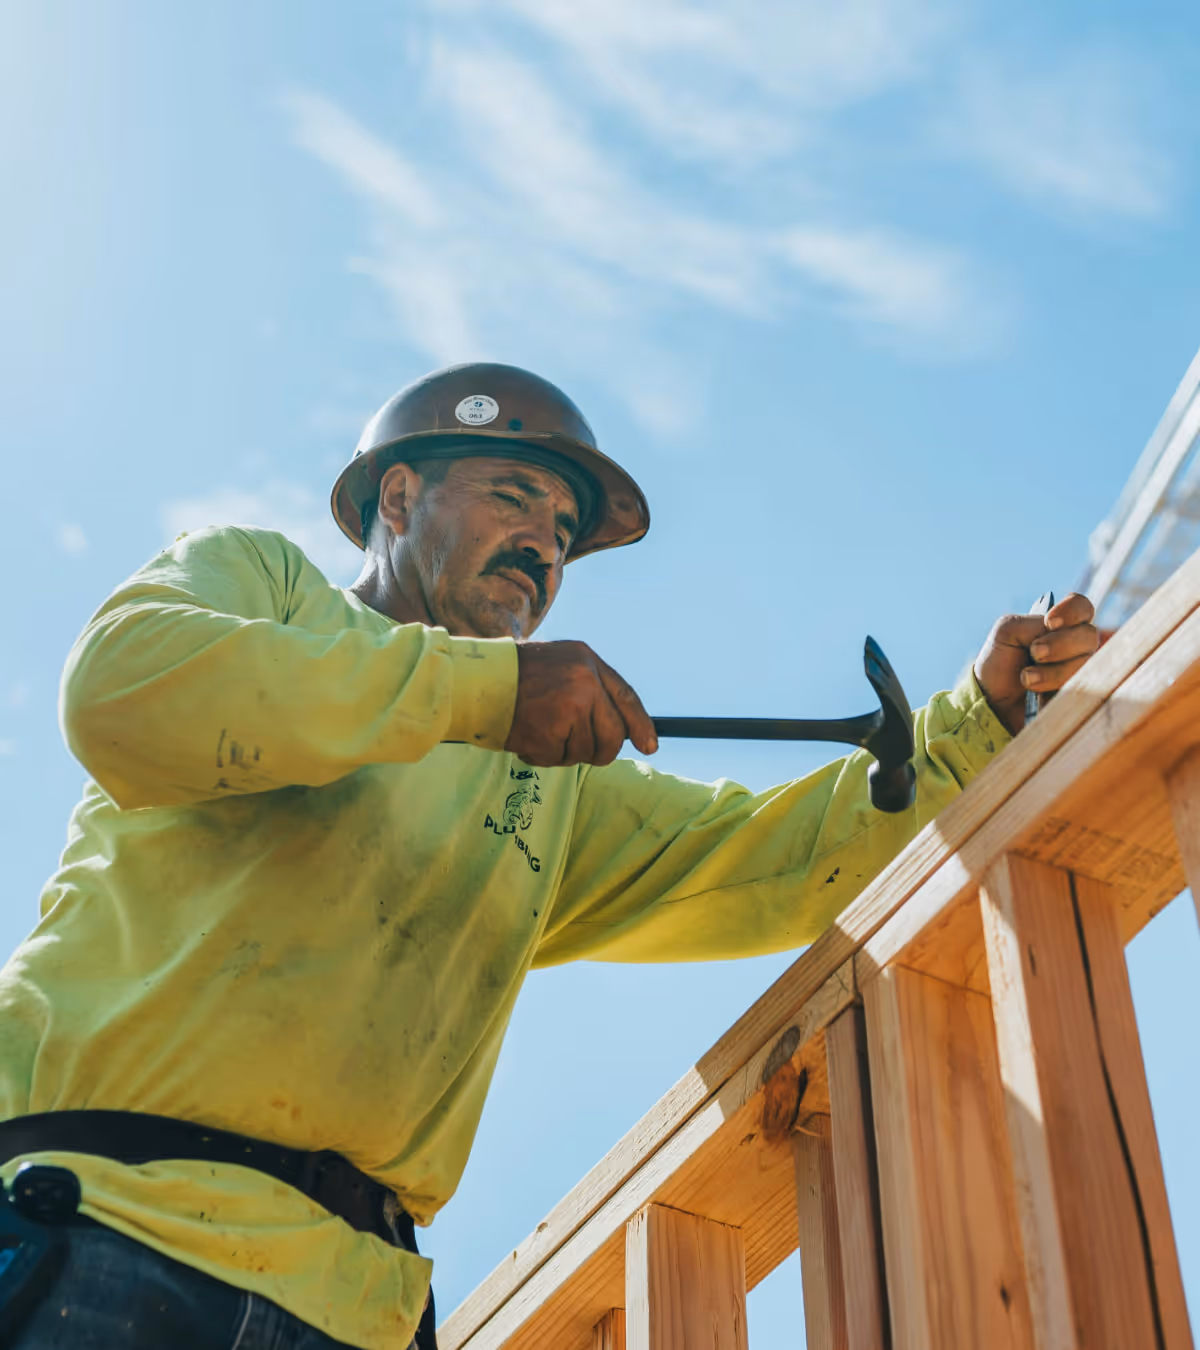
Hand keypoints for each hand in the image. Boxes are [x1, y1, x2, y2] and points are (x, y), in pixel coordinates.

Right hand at [505, 641, 658, 766]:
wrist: (477, 681)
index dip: (641, 725)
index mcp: (587, 662)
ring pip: (585, 752)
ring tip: (542, 730)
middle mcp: (583, 684)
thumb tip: (624, 729)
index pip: (626, 697)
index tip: (650, 746)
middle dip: (602, 751)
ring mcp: (567, 711)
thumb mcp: (563, 662)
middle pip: (612, 736)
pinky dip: (543, 756)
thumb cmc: (518, 674)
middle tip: (583, 750)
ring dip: (565, 751)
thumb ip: (593, 687)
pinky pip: (558, 760)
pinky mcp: (548, 735)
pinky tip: (528, 736)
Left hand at [974, 593, 1099, 735]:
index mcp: (1060, 624)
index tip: (1050, 622)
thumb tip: (1053, 629)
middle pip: (1088, 635)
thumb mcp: (1006, 633)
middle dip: (1060, 644)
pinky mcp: (1081, 694)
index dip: (1072, 611)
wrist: (992, 702)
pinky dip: (1058, 688)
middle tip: (1035, 653)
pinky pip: (1086, 688)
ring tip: (1027, 678)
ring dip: (1054, 671)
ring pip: (1086, 663)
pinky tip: (1039, 694)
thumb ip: (1031, 624)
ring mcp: (1081, 670)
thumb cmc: (1000, 663)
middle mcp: (1076, 644)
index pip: (1081, 606)